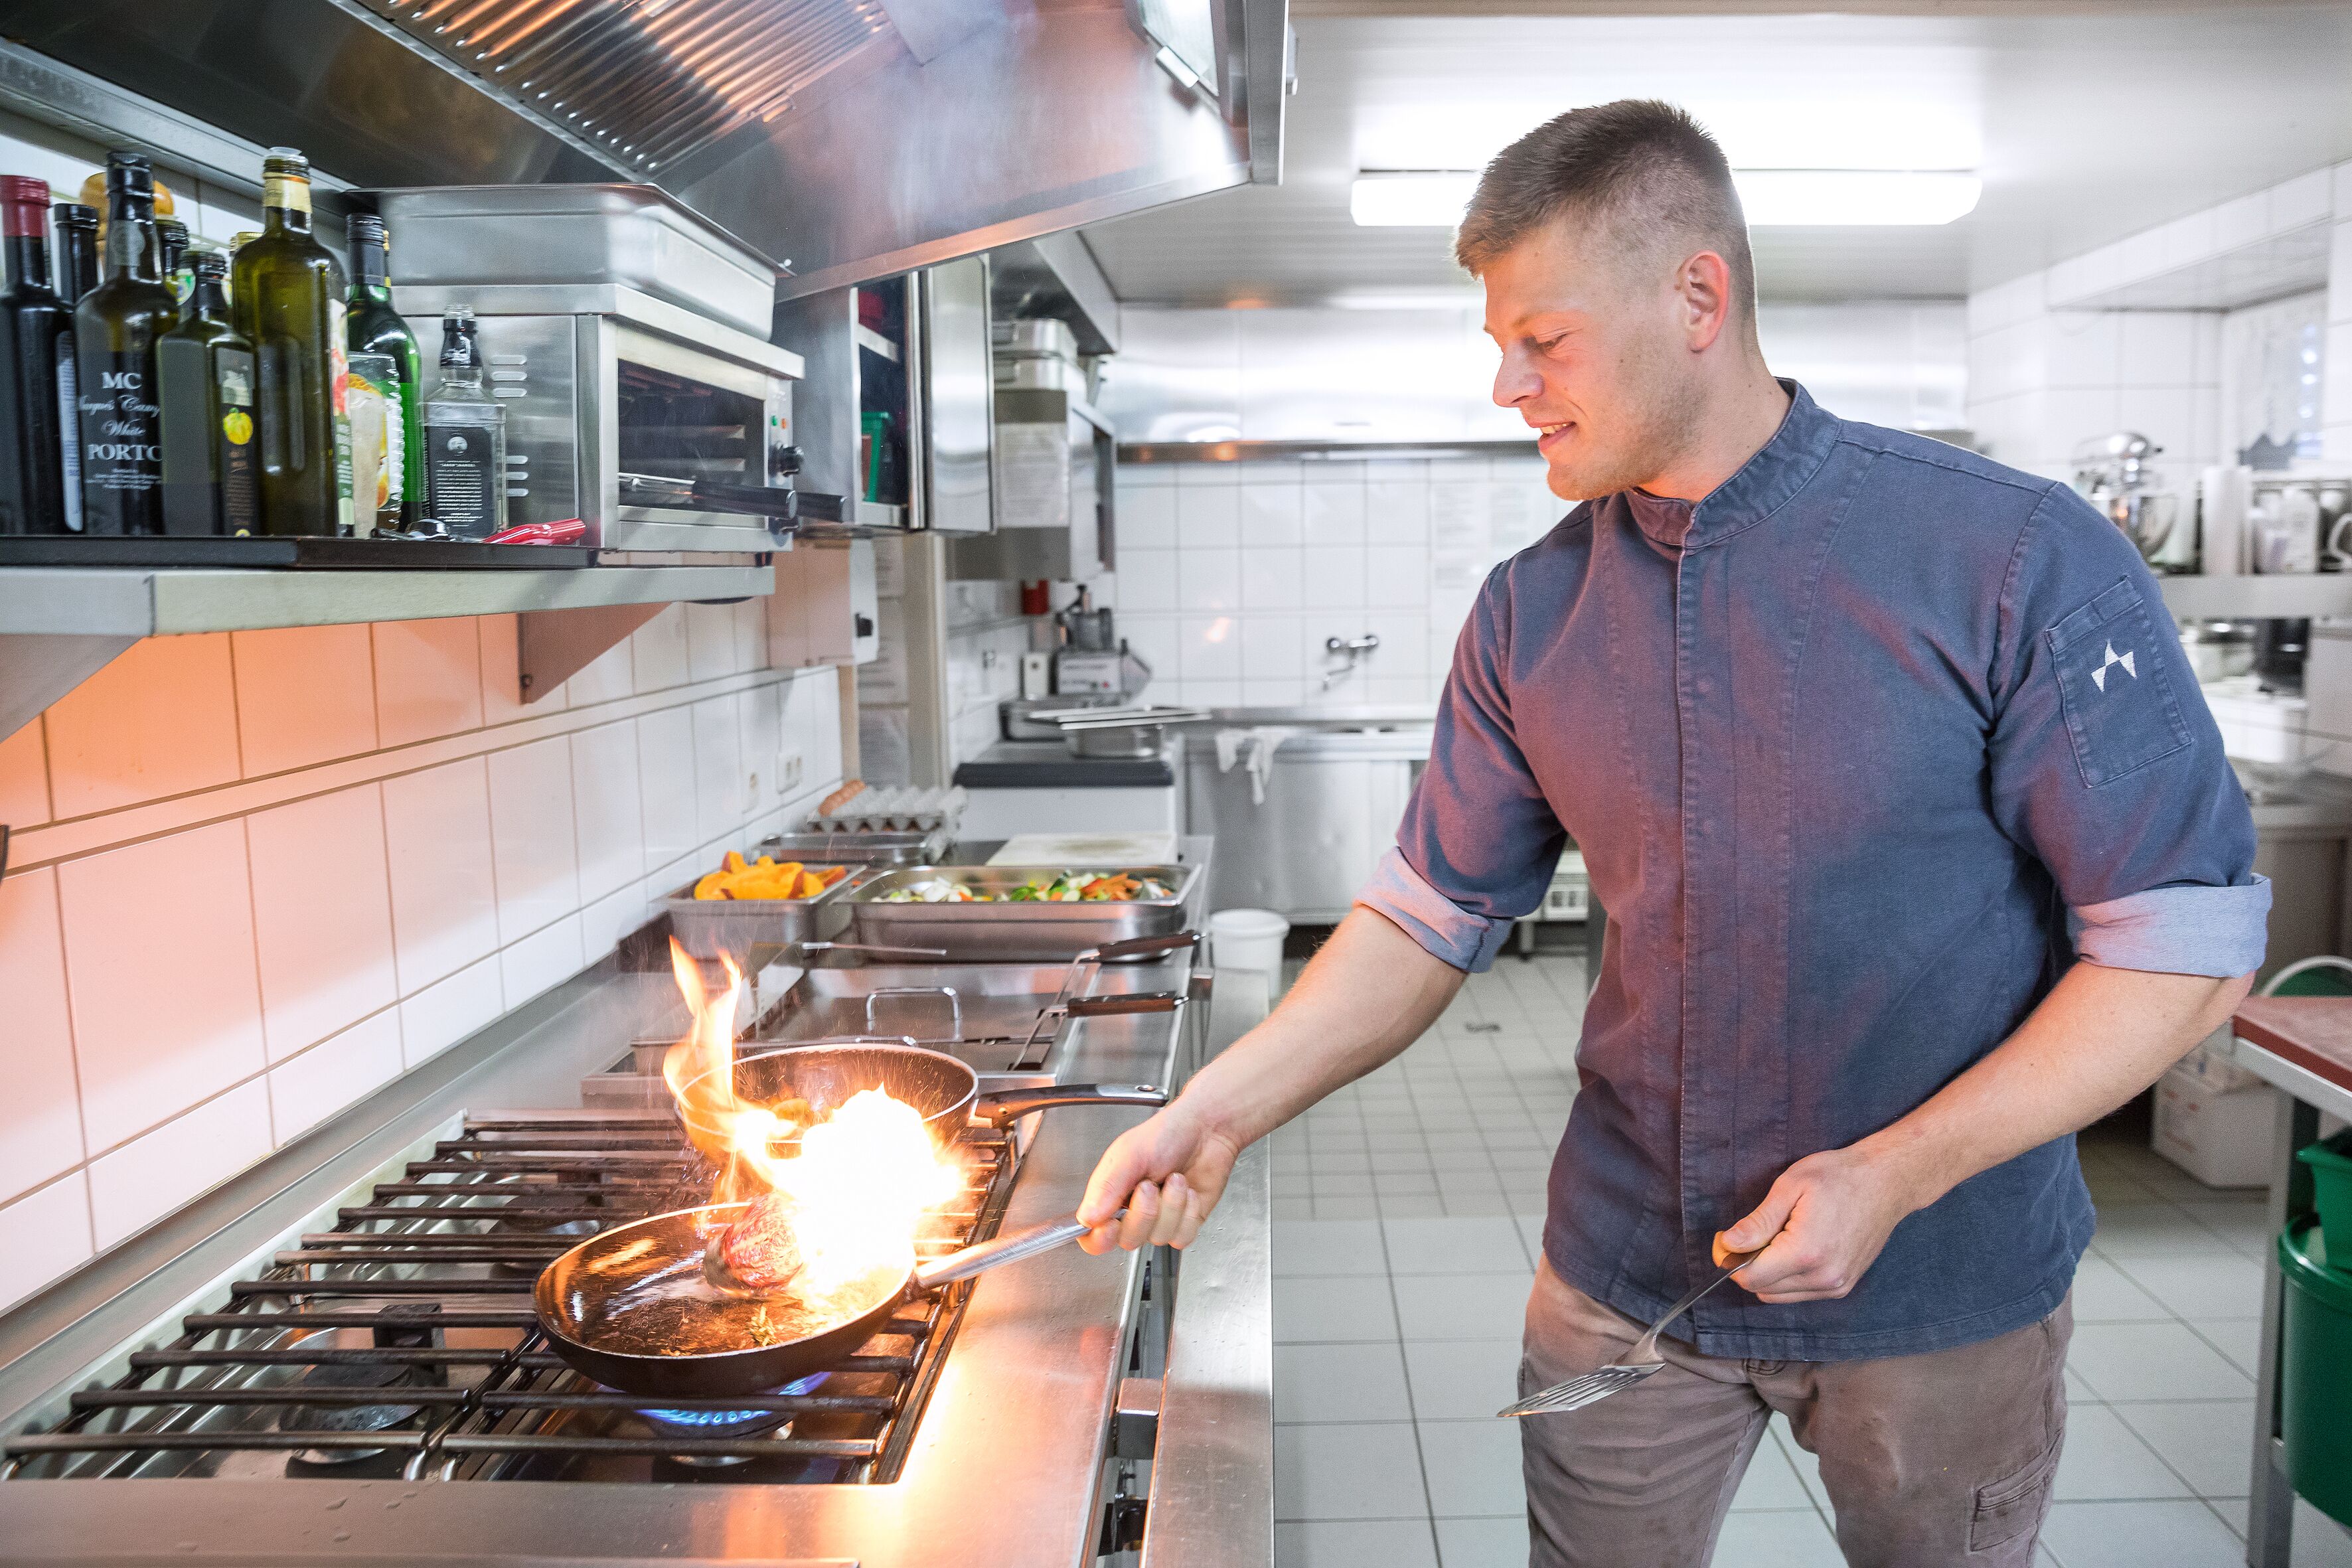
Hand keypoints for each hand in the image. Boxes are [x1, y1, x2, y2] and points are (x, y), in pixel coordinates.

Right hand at [1075, 1098, 1242, 1254]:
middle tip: (1150, 1184)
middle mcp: (1133, 1212)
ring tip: (1175, 1179)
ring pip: (1158, 1238)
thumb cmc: (1166, 1135)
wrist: (1206, 1130)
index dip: (1099, 1239)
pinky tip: (1189, 1192)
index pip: (1092, 1235)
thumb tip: (1087, 1217)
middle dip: (1144, 1212)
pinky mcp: (1185, 1223)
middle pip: (1128, 1240)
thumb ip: (1107, 1186)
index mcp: (1110, 1196)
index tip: (1111, 1224)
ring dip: (1171, 1205)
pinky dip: (1188, 1212)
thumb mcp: (1129, 1154)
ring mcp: (1160, 1220)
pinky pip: (1182, 1237)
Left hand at [1713, 1144, 1921, 1303]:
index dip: (1729, 1259)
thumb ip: (1758, 1222)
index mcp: (1805, 1253)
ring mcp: (1836, 1286)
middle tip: (1750, 1233)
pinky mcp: (1844, 1286)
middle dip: (1747, 1265)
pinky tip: (1795, 1247)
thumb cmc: (1838, 1176)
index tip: (1727, 1237)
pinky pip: (1801, 1293)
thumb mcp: (1790, 1187)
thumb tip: (1729, 1244)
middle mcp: (1823, 1278)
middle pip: (1762, 1289)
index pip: (1750, 1278)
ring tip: (1777, 1237)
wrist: (1887, 1182)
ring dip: (1768, 1273)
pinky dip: (1788, 1277)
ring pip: (1780, 1295)